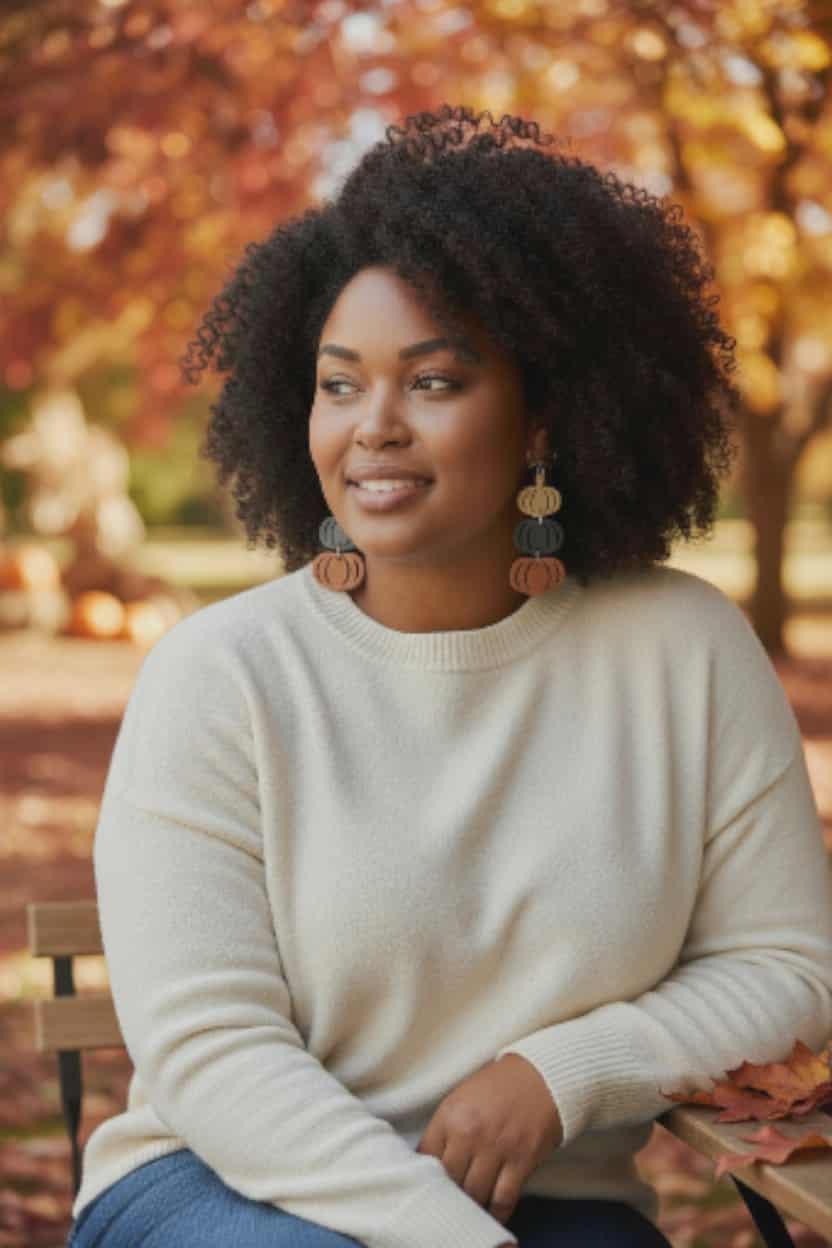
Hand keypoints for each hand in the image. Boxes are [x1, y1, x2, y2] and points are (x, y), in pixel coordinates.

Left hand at [416, 1054, 562, 1225]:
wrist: (542, 1075)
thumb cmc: (498, 1088)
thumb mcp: (462, 1099)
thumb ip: (445, 1130)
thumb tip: (428, 1163)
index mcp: (451, 1115)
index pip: (426, 1156)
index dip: (426, 1173)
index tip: (429, 1181)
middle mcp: (470, 1133)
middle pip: (450, 1181)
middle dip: (449, 1192)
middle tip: (451, 1199)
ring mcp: (497, 1148)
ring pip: (475, 1194)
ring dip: (472, 1205)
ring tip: (470, 1207)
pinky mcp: (522, 1160)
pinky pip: (503, 1199)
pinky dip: (496, 1212)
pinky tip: (491, 1214)